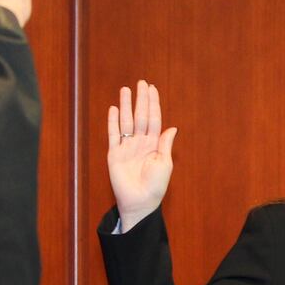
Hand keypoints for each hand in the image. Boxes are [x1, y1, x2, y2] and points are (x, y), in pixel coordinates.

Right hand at [107, 80, 176, 230]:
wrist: (140, 202)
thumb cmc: (155, 185)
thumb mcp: (164, 163)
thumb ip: (165, 144)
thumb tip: (172, 127)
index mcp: (153, 144)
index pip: (153, 119)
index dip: (153, 104)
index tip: (152, 89)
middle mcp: (140, 143)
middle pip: (140, 116)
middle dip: (141, 100)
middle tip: (141, 83)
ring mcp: (126, 147)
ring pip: (126, 122)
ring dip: (126, 106)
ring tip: (126, 90)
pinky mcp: (114, 154)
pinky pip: (113, 135)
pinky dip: (113, 122)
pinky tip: (114, 109)